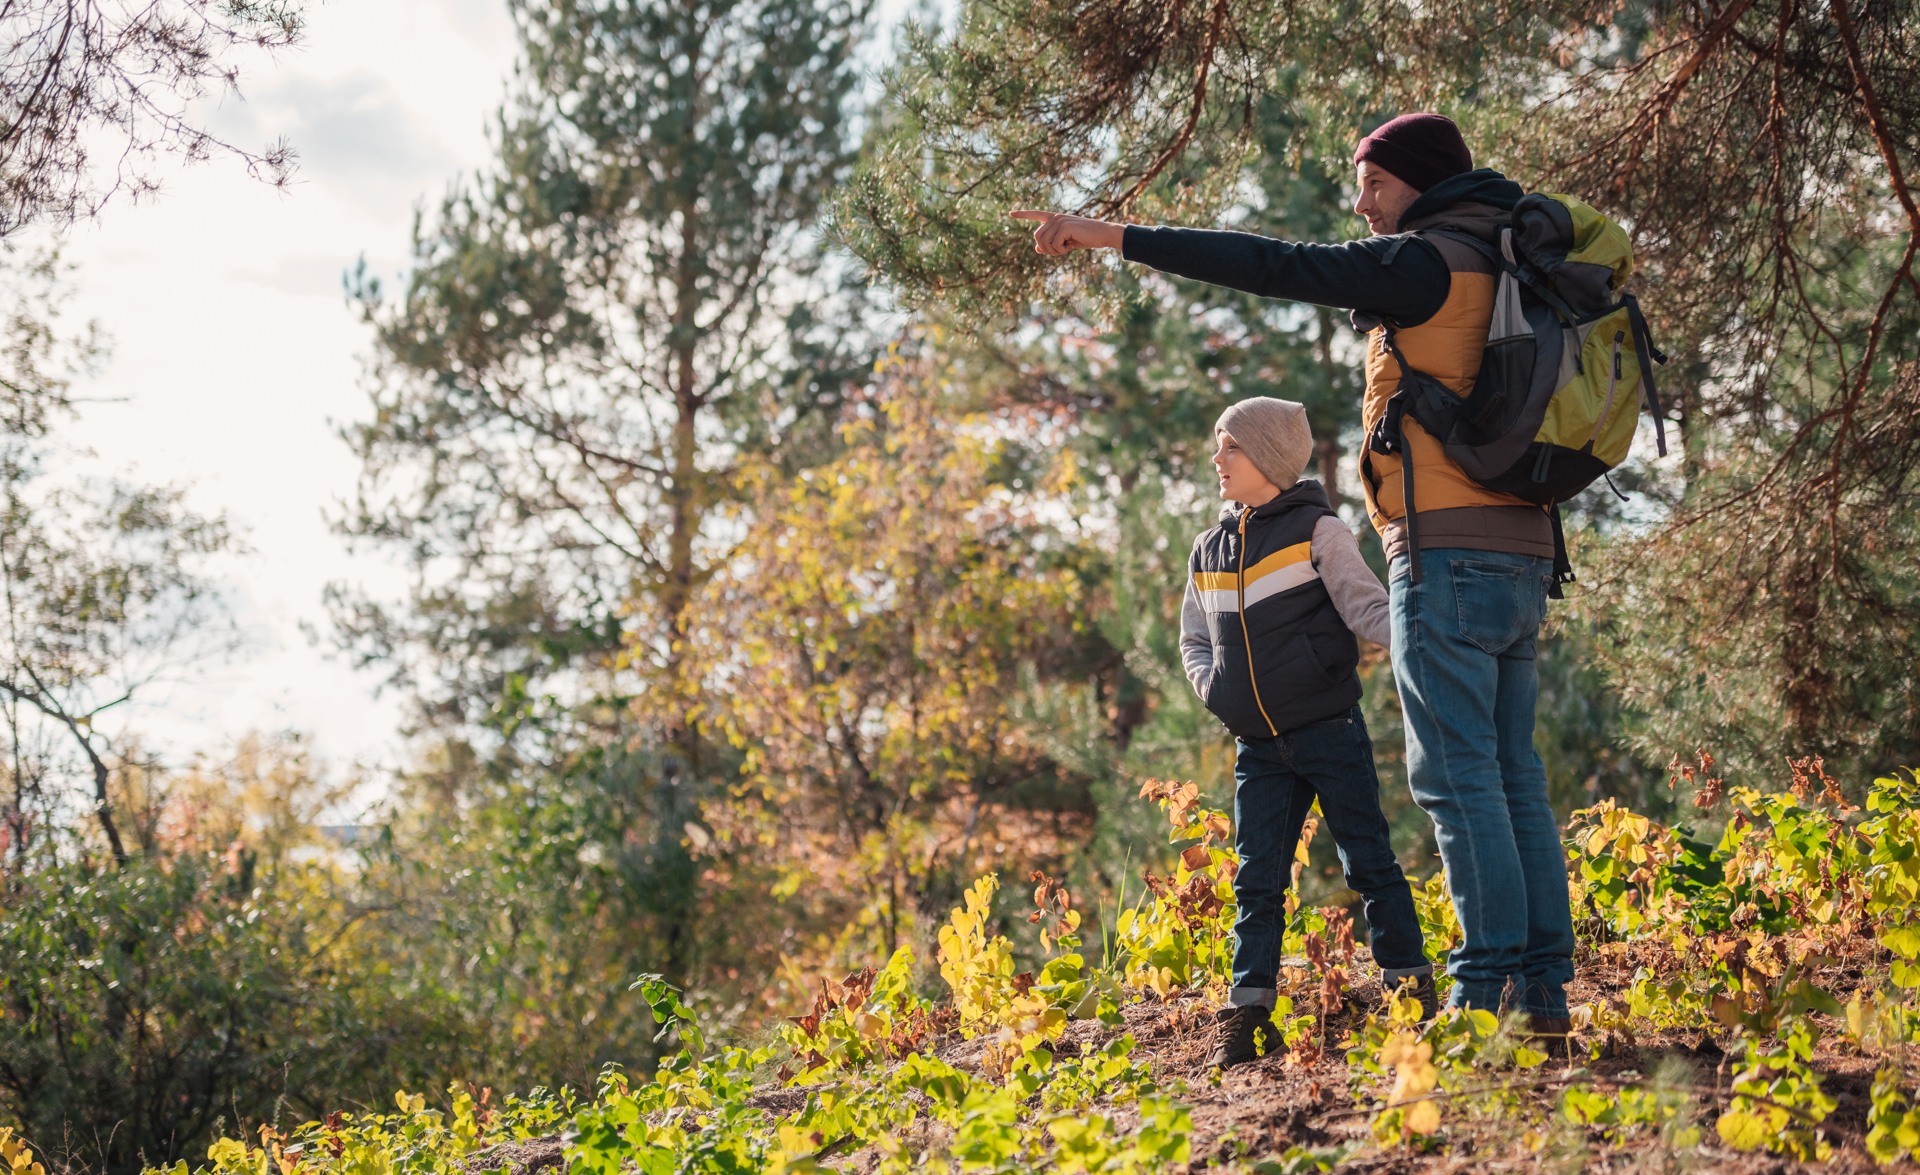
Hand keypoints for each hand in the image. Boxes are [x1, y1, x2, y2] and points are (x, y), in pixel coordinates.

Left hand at [1010, 210, 1125, 254]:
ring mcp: (1059, 221)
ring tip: (1067, 247)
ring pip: (1044, 243)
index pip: (1036, 214)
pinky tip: (1071, 245)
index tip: (1010, 213)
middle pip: (1037, 238)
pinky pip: (1054, 245)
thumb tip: (1036, 248)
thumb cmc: (1085, 238)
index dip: (1023, 214)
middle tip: (1062, 250)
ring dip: (1054, 251)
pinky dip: (1061, 250)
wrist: (1103, 234)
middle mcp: (1055, 217)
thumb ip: (1051, 244)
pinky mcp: (1064, 226)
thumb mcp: (1066, 243)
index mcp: (1055, 218)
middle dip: (1047, 249)